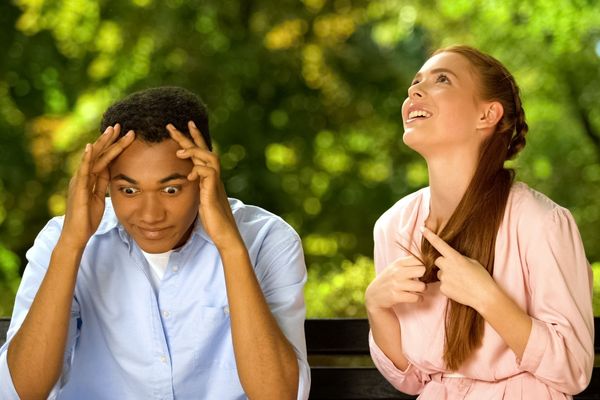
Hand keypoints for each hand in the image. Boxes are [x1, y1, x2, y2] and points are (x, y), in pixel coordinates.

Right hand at [61, 125, 134, 249]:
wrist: (76, 235)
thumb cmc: (87, 218)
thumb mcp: (99, 197)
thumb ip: (102, 184)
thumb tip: (111, 172)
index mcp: (88, 179)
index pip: (103, 158)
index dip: (113, 146)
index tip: (124, 134)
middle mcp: (82, 177)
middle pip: (98, 154)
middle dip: (109, 140)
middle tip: (120, 126)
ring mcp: (79, 182)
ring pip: (93, 159)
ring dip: (102, 144)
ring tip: (111, 131)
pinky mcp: (79, 189)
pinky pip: (83, 171)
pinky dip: (87, 158)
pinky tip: (90, 147)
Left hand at [167, 121, 240, 248]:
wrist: (225, 234)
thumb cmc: (213, 220)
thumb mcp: (200, 201)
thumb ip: (196, 189)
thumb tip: (186, 183)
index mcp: (209, 178)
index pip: (201, 152)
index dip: (193, 138)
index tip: (183, 126)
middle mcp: (214, 177)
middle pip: (203, 149)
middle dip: (188, 136)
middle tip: (170, 125)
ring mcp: (215, 183)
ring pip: (209, 157)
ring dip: (193, 151)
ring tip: (179, 151)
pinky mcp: (213, 192)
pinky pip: (208, 173)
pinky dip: (198, 170)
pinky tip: (189, 175)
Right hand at [365, 256, 426, 313]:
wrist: (374, 295)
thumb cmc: (389, 279)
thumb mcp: (396, 267)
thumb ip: (409, 262)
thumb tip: (427, 257)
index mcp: (398, 263)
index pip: (419, 259)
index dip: (424, 265)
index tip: (422, 270)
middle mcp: (397, 272)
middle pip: (422, 270)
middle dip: (425, 276)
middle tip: (421, 280)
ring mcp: (396, 284)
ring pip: (421, 286)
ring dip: (422, 289)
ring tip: (417, 289)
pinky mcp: (396, 296)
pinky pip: (416, 297)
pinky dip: (418, 299)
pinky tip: (414, 297)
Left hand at [421, 226, 495, 308]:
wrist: (485, 296)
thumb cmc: (481, 278)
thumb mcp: (473, 262)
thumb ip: (459, 258)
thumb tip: (450, 259)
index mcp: (455, 257)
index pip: (439, 244)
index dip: (429, 236)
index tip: (422, 229)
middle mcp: (447, 266)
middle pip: (438, 260)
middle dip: (444, 263)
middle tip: (456, 270)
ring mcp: (444, 278)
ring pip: (440, 273)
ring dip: (446, 275)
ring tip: (460, 281)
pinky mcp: (443, 289)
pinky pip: (442, 284)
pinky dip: (448, 285)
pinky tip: (458, 288)